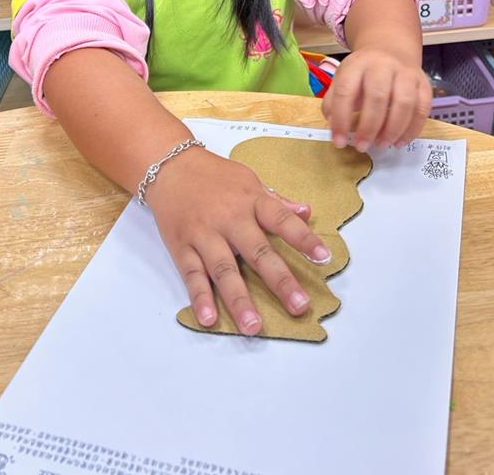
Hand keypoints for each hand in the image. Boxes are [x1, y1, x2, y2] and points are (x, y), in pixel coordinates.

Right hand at [147, 149, 331, 335]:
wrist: (169, 166)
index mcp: (251, 201)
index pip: (282, 220)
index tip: (324, 257)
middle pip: (258, 252)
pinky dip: (200, 297)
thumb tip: (307, 212)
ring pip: (224, 270)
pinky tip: (209, 318)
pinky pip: (192, 275)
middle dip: (280, 280)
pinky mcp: (182, 247)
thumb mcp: (249, 180)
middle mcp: (230, 219)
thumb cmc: (214, 175)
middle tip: (300, 306)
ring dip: (239, 300)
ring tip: (254, 327)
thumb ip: (277, 201)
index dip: (303, 239)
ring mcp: (205, 234)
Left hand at [322, 49, 431, 151]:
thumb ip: (334, 102)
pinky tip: (399, 141)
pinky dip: (412, 129)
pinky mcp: (424, 84)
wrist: (391, 50)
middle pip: (378, 97)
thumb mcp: (342, 78)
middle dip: (369, 127)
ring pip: (404, 103)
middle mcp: (383, 65)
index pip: (346, 91)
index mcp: (357, 64)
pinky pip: (423, 109)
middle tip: (362, 146)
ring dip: (392, 130)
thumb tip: (335, 129)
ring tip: (382, 145)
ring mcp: (406, 73)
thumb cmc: (363, 73)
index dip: (341, 119)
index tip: (339, 141)